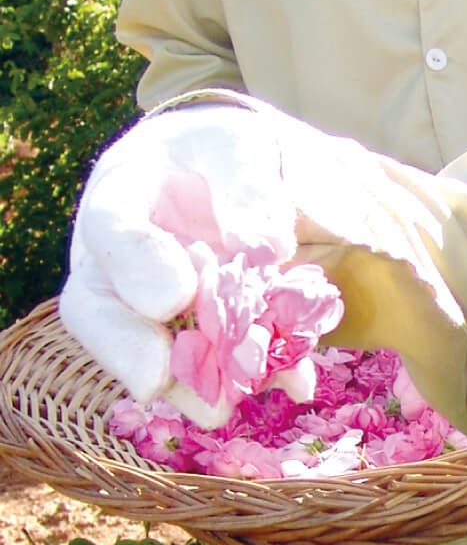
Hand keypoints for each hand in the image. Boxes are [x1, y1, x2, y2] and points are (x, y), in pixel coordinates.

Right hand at [62, 100, 430, 426]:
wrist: (229, 177)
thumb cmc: (222, 155)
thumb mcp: (241, 146)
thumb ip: (250, 187)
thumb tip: (265, 251)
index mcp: (122, 196)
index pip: (109, 232)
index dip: (137, 268)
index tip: (176, 295)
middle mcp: (116, 262)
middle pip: (94, 312)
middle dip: (128, 351)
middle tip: (162, 380)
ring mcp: (143, 309)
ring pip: (144, 358)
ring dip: (193, 384)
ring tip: (237, 397)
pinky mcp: (184, 340)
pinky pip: (203, 372)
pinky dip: (249, 381)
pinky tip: (294, 381)